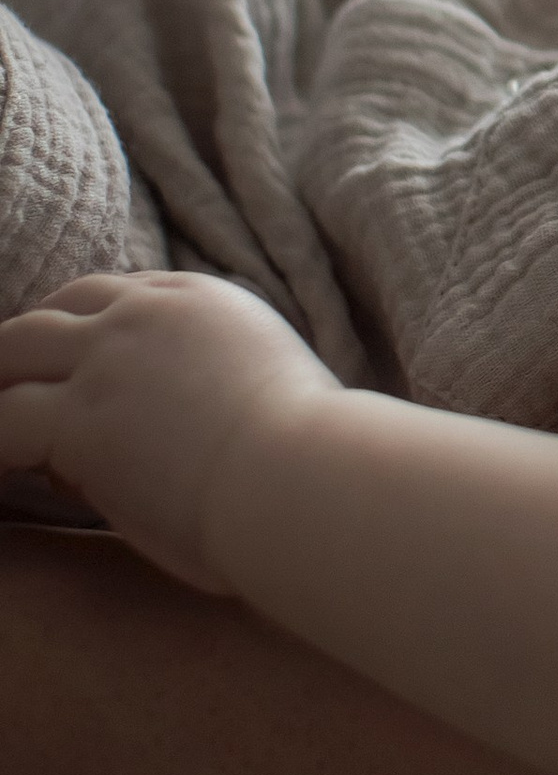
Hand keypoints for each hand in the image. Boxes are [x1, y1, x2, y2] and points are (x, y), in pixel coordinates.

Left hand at [0, 268, 334, 595]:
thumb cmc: (312, 458)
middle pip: (52, 311)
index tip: (69, 368)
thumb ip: (234, 377)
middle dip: (23, 349)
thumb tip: (215, 417)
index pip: (113, 294)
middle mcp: (146, 315)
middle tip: (9, 388)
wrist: (303, 479)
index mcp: (200, 301)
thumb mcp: (282, 383)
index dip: (81, 330)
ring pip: (10, 350)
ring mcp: (106, 361)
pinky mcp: (78, 419)